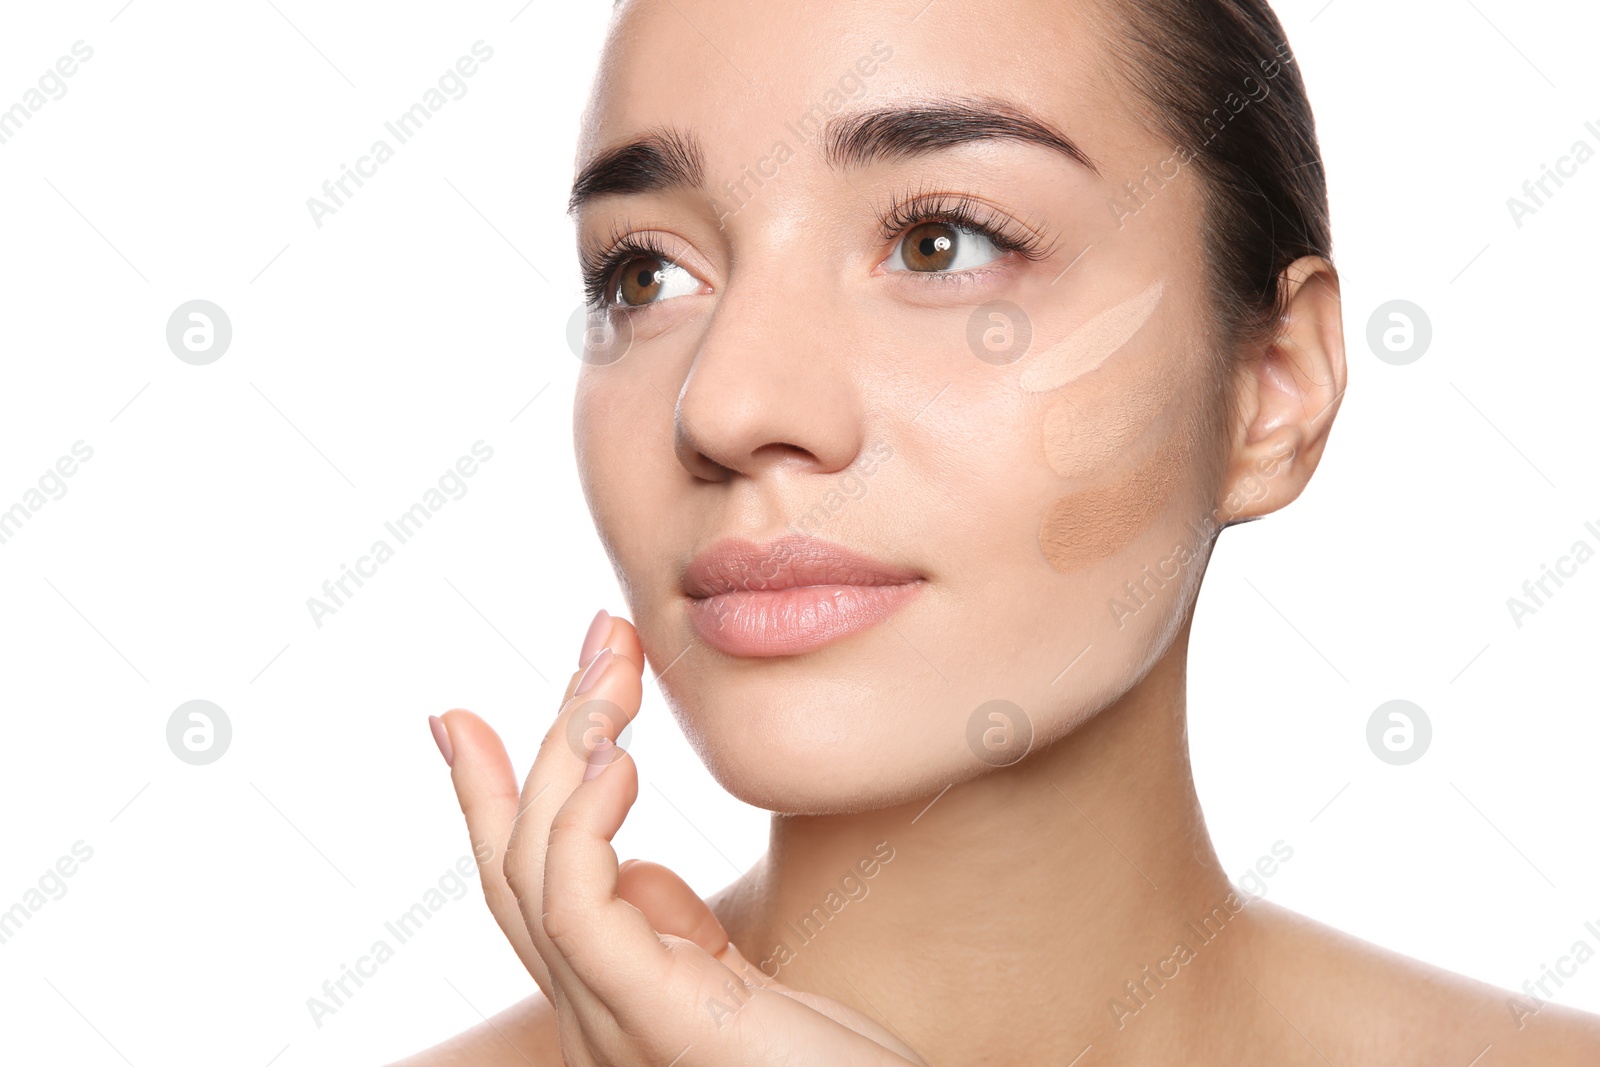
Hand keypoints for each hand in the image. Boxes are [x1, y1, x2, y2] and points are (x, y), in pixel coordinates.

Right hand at [430, 612, 928, 1065]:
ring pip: (535, 868)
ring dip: (569, 749)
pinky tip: (621, 761)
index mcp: (603, 999)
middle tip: (599, 637)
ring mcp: (608, 1026)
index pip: (522, 883)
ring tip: (613, 672)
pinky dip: (583, 825)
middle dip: (545, 737)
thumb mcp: (742, 987)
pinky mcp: (651, 1022)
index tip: (458, 714)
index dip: (484, 795)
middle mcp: (587, 1015)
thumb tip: (639, 868)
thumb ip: (678, 934)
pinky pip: (578, 911)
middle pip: (516, 861)